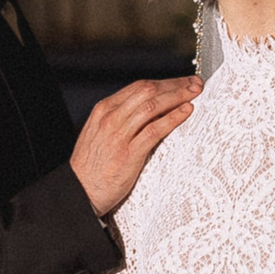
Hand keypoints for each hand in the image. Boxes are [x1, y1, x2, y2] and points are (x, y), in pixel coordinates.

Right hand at [70, 77, 200, 216]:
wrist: (79, 192)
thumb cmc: (91, 166)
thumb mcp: (100, 133)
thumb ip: (121, 119)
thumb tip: (150, 110)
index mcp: (103, 110)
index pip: (139, 86)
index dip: (164, 82)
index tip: (181, 82)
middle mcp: (110, 118)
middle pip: (148, 91)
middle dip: (175, 85)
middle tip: (194, 84)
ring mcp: (118, 135)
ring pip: (152, 106)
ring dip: (178, 97)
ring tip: (195, 94)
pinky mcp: (127, 154)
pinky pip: (154, 130)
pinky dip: (172, 118)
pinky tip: (185, 112)